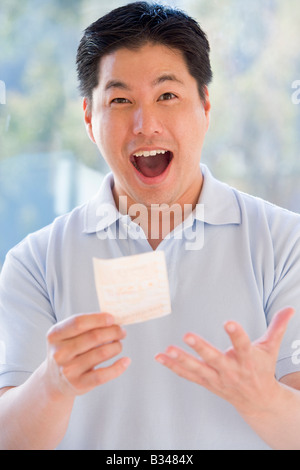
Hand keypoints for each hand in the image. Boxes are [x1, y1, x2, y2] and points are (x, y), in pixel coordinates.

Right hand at [45, 313, 130, 397]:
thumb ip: (85, 326)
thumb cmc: (67, 351)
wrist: (54, 381)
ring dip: (116, 346)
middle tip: (121, 331)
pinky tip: (126, 361)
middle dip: (113, 332)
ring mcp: (68, 370)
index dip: (98, 319)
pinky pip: (103, 375)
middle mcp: (59, 353)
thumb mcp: (67, 336)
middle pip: (93, 337)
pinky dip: (118, 367)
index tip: (112, 318)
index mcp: (55, 335)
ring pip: (101, 353)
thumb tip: (113, 321)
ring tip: (119, 344)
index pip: (78, 323)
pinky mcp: (78, 384)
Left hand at [155, 307, 294, 416]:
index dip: (236, 334)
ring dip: (182, 360)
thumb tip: (290, 308)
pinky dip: (174, 367)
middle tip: (187, 335)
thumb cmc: (262, 369)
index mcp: (248, 360)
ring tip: (168, 350)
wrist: (259, 401)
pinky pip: (188, 375)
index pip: (243, 346)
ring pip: (198, 369)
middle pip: (215, 359)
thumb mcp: (271, 348)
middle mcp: (231, 370)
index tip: (229, 322)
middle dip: (201, 348)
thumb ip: (278, 327)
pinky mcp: (207, 382)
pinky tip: (160, 357)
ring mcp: (218, 379)